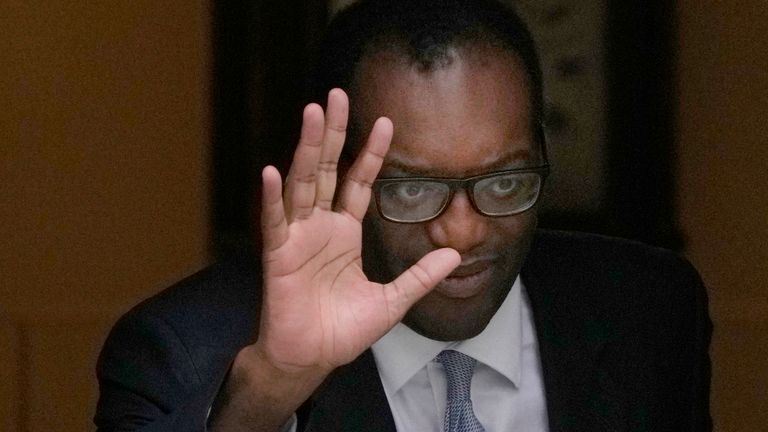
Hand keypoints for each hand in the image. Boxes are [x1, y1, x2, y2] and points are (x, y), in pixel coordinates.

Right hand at [255, 89, 459, 373]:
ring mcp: (298, 238)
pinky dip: (273, 199)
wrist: (312, 359)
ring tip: (311, 115)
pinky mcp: (279, 257)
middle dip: (331, 134)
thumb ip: (419, 276)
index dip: (371, 154)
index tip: (385, 122)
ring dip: (305, 149)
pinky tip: (272, 171)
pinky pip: (275, 223)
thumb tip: (454, 254)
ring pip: (302, 185)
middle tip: (335, 96)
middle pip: (326, 170)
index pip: (359, 183)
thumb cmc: (344, 331)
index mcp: (345, 233)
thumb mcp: (392, 301)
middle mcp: (320, 227)